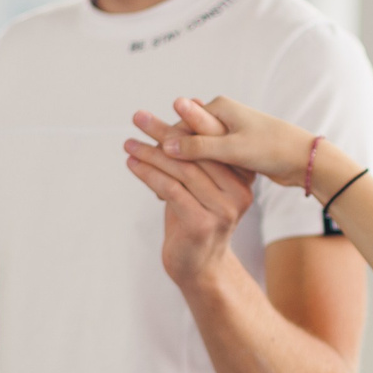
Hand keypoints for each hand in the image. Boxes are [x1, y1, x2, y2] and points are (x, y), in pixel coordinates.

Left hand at [124, 98, 259, 286]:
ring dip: (150, 153)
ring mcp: (224, 211)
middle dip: (165, 132)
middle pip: (198, 154)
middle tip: (139, 116)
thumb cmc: (194, 220)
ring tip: (128, 142)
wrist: (198, 268)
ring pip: (182, 170)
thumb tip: (183, 110)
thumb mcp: (199, 185)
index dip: (191, 122)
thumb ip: (196, 155)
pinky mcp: (203, 224)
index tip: (170, 104)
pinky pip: (171, 190)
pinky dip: (148, 174)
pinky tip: (132, 164)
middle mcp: (239, 194)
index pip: (215, 143)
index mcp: (243, 180)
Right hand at [133, 96, 314, 186]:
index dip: (161, 144)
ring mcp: (227, 131)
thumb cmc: (271, 148)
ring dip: (176, 163)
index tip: (140, 157)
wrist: (303, 159)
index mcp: (218, 108)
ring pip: (193, 149)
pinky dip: (194, 169)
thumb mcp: (232, 149)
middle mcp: (221, 116)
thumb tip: (166, 143)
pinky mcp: (235, 147)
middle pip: (183, 135)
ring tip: (156, 180)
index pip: (179, 126)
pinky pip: (206, 158)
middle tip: (136, 161)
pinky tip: (181, 184)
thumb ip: (199, 146)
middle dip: (163, 151)